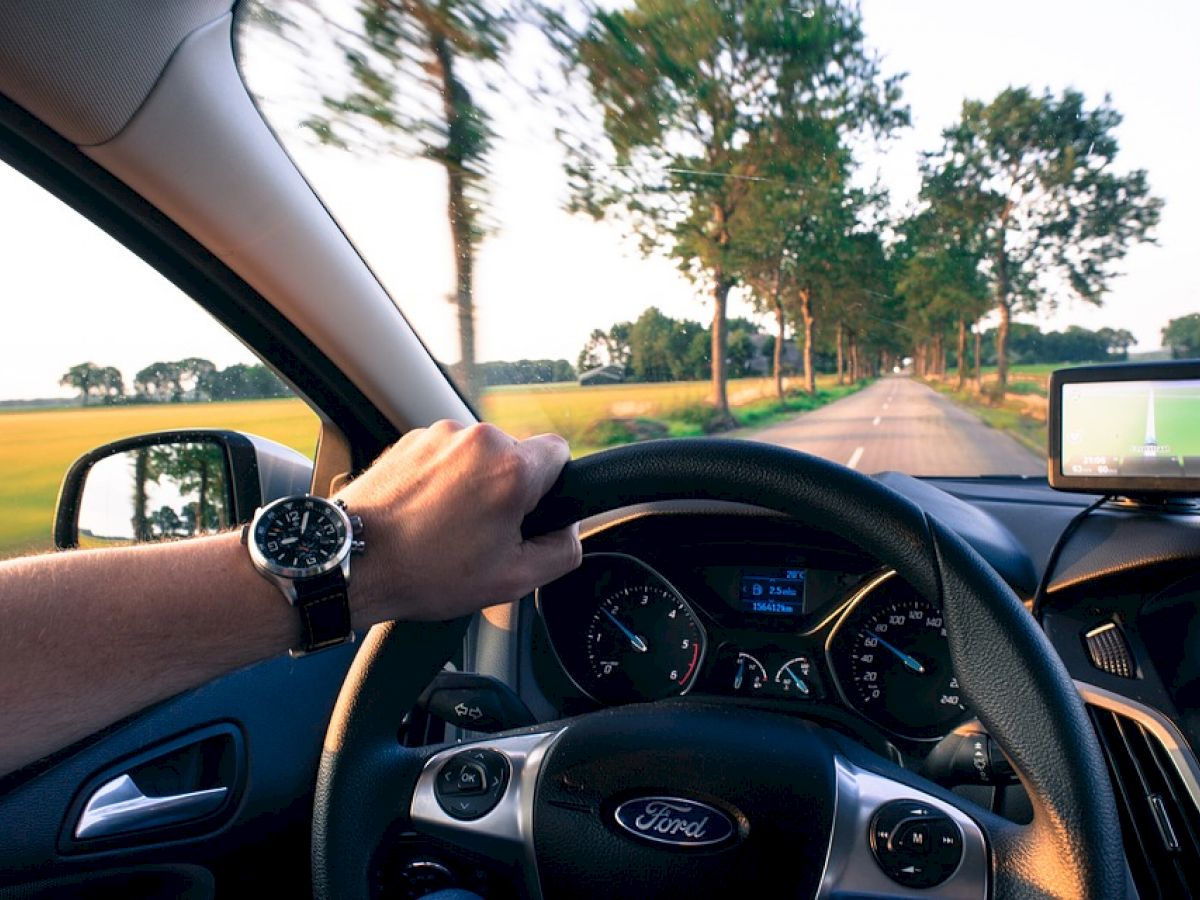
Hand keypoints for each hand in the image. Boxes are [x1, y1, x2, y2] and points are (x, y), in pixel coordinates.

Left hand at [335, 421, 580, 623]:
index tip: (529, 513)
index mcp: (511, 469)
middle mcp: (478, 440)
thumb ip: (562, 551)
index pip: (560, 452)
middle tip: (483, 533)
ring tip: (446, 527)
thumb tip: (569, 530)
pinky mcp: (411, 439)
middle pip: (517, 456)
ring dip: (474, 485)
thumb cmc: (426, 572)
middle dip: (508, 490)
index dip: (552, 486)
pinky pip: (446, 456)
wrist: (353, 561)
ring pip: (479, 457)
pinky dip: (443, 480)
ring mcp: (440, 435)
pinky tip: (425, 514)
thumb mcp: (513, 580)